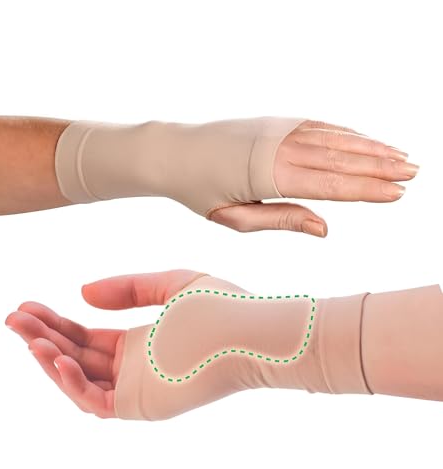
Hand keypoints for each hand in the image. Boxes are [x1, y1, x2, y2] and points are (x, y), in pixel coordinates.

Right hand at [5, 270, 203, 417]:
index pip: (88, 338)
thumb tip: (82, 293)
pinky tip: (53, 355)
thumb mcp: (170, 284)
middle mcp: (135, 369)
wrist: (251, 329)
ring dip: (49, 358)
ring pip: (80, 380)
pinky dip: (71, 382)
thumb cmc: (221, 307)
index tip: (30, 307)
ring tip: (23, 333)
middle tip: (13, 318)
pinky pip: (95, 401)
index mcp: (141, 344)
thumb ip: (128, 288)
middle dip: (43, 337)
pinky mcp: (143, 405)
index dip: (57, 324)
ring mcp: (138, 389)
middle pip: (77, 357)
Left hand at [211, 120, 418, 235]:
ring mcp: (277, 130)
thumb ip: (281, 219)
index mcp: (269, 176)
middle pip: (339, 158)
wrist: (173, 152)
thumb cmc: (200, 191)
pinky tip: (362, 139)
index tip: (396, 193)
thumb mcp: (235, 217)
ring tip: (400, 155)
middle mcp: (278, 148)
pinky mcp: (273, 122)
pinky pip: (316, 125)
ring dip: (368, 146)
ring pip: (332, 138)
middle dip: (379, 165)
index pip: (329, 185)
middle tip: (414, 173)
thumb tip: (325, 229)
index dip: (365, 189)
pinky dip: (343, 132)